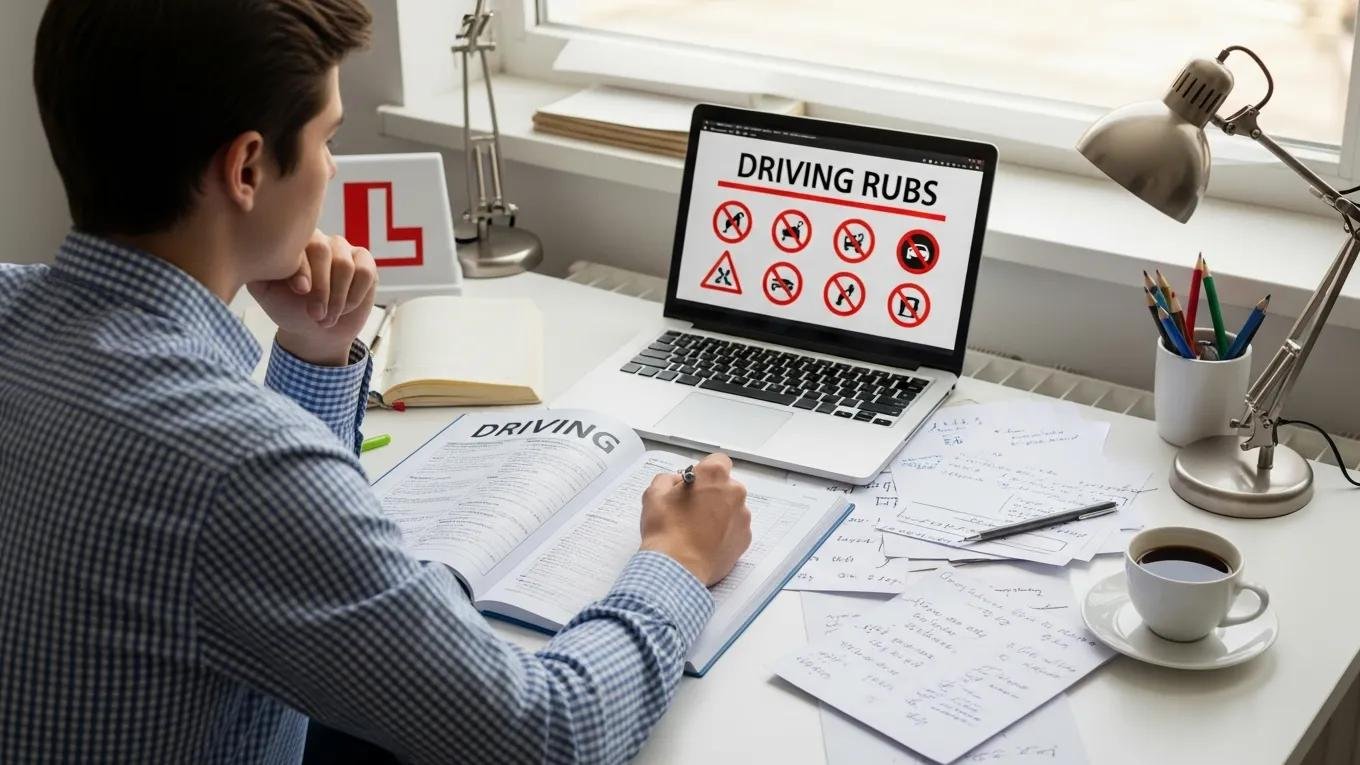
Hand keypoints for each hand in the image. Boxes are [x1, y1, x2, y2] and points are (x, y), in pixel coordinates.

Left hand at [249, 230, 377, 365]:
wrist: (315, 332)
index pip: (302, 244)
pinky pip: (365, 273)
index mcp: (295, 242)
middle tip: (316, 314)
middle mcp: (320, 240)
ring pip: (346, 266)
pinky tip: (345, 308)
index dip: (304, 270)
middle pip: (325, 252)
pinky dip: (354, 296)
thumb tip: (266, 254)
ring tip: (327, 317)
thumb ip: (260, 270)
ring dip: (337, 298)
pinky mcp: (365, 263)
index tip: (300, 292)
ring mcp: (344, 250)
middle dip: (322, 289)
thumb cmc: (288, 309)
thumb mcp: (265, 291)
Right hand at [639, 453, 751, 586]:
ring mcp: (742, 517)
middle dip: (711, 494)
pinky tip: (705, 542)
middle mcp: (734, 492)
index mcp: (714, 475)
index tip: (695, 483)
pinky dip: (724, 533)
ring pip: (731, 508)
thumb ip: (667, 479)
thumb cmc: (666, 530)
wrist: (677, 567)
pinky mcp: (745, 539)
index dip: (704, 472)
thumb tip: (676, 482)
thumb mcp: (654, 494)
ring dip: (718, 514)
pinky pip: (735, 530)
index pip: (717, 461)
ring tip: (696, 530)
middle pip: (725, 486)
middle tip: (691, 509)